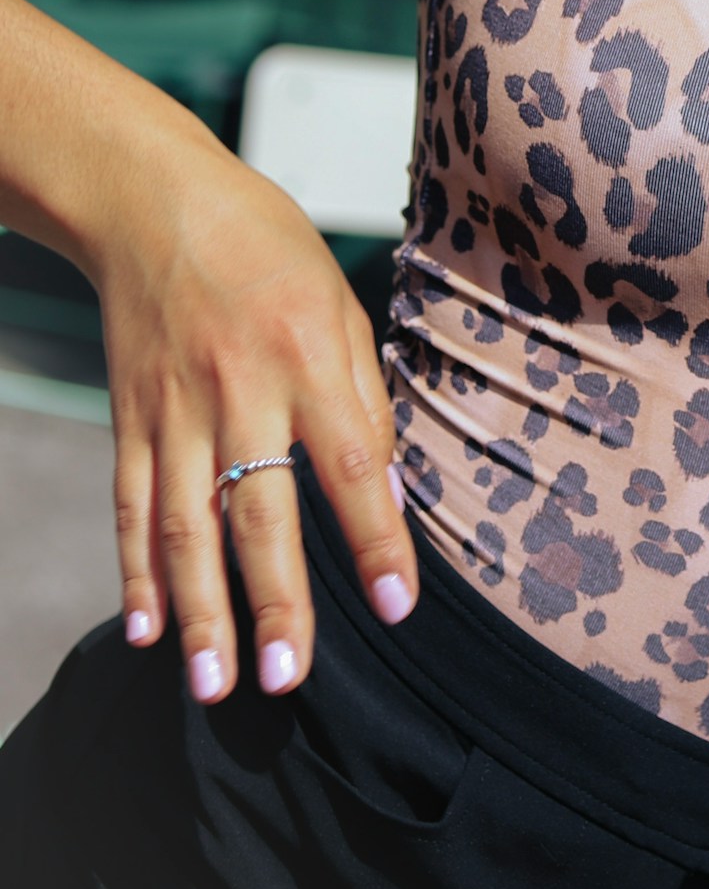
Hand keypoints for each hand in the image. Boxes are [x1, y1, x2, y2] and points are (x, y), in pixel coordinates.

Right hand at [96, 134, 414, 702]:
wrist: (154, 202)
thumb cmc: (267, 248)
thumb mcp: (340, 301)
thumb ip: (363, 395)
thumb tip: (388, 489)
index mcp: (309, 355)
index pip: (352, 463)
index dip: (377, 539)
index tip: (398, 607)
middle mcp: (239, 389)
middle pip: (259, 511)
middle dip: (275, 601)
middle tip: (289, 679)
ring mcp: (175, 410)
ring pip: (185, 528)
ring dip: (200, 613)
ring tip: (216, 686)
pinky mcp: (130, 420)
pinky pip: (131, 507)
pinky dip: (137, 574)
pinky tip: (149, 630)